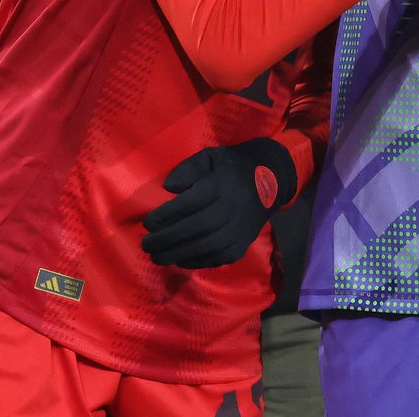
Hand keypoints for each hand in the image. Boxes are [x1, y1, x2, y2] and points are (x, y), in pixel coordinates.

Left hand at [140, 138, 295, 269]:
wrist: (272, 180)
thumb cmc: (233, 167)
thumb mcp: (210, 156)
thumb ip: (187, 169)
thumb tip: (169, 188)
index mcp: (222, 184)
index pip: (190, 203)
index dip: (167, 215)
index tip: (148, 223)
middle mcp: (232, 209)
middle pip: (196, 228)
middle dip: (167, 239)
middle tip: (146, 244)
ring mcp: (240, 229)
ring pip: (205, 246)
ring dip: (177, 254)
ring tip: (157, 256)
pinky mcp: (243, 244)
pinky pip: (217, 258)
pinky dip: (196, 261)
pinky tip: (179, 260)